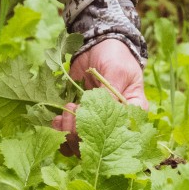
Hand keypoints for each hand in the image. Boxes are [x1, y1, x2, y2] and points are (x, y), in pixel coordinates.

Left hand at [53, 39, 147, 155]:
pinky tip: (56, 119)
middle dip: (80, 134)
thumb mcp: (116, 72)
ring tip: (62, 116)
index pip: (121, 136)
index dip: (104, 134)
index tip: (89, 118)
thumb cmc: (115, 56)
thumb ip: (109, 93)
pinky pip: (67, 137)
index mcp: (131, 114)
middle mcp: (114, 124)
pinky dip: (59, 133)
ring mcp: (95, 123)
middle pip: (98, 145)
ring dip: (67, 135)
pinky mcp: (78, 119)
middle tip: (71, 112)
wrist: (98, 44)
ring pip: (81, 145)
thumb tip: (98, 115)